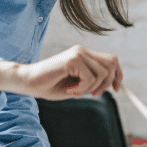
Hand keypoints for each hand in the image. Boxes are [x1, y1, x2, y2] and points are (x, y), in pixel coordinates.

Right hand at [0, 45, 123, 99]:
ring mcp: (78, 53)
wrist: (28, 82)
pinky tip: (69, 90)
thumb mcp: (77, 85)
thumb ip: (92, 82)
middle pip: (112, 63)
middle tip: (93, 95)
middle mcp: (82, 51)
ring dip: (91, 88)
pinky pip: (90, 78)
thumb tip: (112, 84)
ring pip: (102, 73)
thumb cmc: (50, 85)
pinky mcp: (72, 60)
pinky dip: (82, 89)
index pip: (111, 60)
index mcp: (84, 55)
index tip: (116, 89)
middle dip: (107, 83)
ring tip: (75, 92)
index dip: (118, 75)